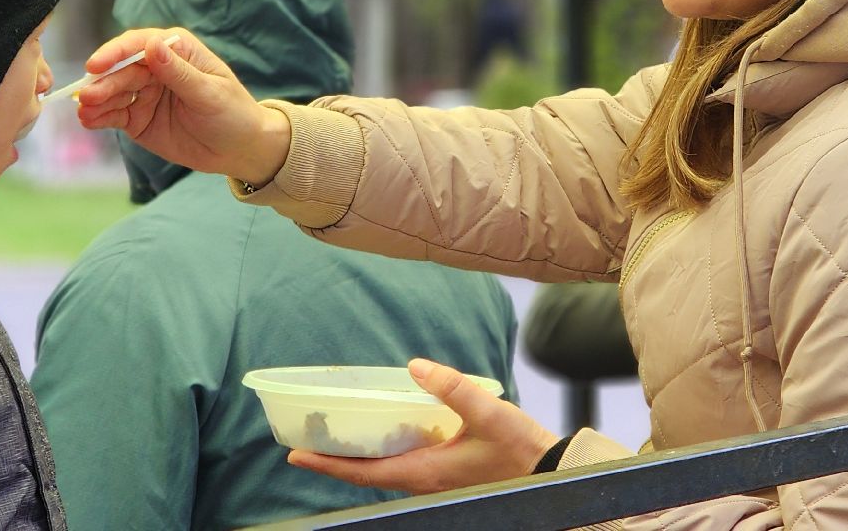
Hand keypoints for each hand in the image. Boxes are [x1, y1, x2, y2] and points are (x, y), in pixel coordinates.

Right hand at [72, 28, 290, 185]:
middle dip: (103, 82)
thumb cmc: (233, 113)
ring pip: (114, 92)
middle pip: (122, 70)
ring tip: (84, 111)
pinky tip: (89, 120)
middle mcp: (156, 67)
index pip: (140, 44)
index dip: (115, 52)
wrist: (239, 150)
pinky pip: (114, 114)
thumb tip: (153, 44)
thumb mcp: (209, 93)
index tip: (96, 65)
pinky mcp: (137, 117)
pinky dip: (100, 117)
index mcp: (177, 50)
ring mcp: (144, 92)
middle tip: (87, 96)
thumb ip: (179, 72)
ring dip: (97, 100)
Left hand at [288, 359, 559, 494]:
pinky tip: (385, 434)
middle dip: (335, 460)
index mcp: (425, 472)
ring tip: (335, 437)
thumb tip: (414, 367)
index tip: (296, 455)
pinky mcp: (447, 473)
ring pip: (385, 471)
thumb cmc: (520, 449)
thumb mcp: (486, 413)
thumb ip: (451, 387)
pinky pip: (403, 466)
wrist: (551, 473)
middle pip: (367, 474)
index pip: (364, 473)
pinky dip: (384, 453)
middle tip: (305, 443)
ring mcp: (435, 480)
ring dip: (358, 458)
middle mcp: (424, 481)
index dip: (328, 464)